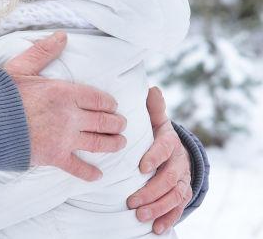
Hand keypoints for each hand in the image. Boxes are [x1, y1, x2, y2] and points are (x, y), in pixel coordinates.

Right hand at [4, 31, 126, 181]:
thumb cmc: (0, 95)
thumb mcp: (20, 67)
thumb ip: (42, 51)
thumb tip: (62, 35)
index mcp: (63, 93)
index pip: (98, 98)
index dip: (110, 103)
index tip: (113, 106)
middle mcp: (70, 116)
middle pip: (105, 121)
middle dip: (117, 123)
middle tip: (121, 125)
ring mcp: (64, 139)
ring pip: (99, 144)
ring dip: (113, 144)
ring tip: (119, 143)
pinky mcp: (55, 157)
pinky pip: (78, 168)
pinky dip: (90, 173)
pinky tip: (98, 175)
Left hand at [127, 87, 191, 234]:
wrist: (175, 150)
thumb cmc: (157, 134)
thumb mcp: (156, 120)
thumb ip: (153, 108)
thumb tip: (152, 89)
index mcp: (169, 142)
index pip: (164, 149)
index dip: (154, 157)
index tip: (140, 167)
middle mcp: (179, 162)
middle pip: (169, 178)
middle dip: (151, 190)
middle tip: (132, 200)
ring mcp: (182, 179)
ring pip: (174, 196)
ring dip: (157, 207)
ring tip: (139, 215)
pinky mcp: (181, 193)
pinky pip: (178, 208)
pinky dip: (168, 218)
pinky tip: (156, 227)